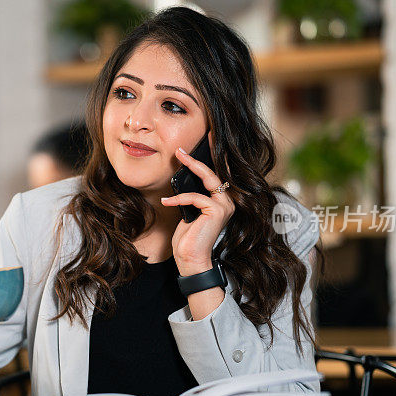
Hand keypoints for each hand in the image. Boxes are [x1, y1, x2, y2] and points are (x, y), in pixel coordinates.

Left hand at [161, 147, 234, 275]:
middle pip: (213, 172)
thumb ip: (192, 195)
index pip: (217, 173)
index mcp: (222, 200)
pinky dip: (179, 198)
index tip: (208, 136)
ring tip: (176, 159)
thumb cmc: (188, 237)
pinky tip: (167, 201)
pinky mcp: (216, 211)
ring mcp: (224, 206)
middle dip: (196, 158)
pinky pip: (195, 197)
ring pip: (207, 179)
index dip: (213, 155)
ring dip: (189, 168)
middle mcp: (227, 201)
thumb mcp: (189, 211)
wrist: (190, 259)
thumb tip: (183, 176)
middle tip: (180, 149)